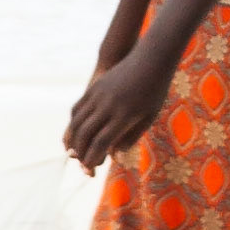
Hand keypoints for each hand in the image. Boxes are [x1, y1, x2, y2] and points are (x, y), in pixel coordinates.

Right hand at [63, 46, 175, 173]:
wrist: (151, 60)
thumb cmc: (154, 92)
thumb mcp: (148, 117)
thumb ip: (131, 138)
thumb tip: (115, 157)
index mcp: (124, 115)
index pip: (102, 142)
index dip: (93, 157)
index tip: (90, 169)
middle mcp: (108, 105)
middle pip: (85, 133)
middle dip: (81, 152)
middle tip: (83, 165)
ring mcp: (99, 94)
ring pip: (77, 121)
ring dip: (74, 139)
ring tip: (76, 151)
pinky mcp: (94, 87)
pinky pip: (78, 108)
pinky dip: (74, 123)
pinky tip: (76, 132)